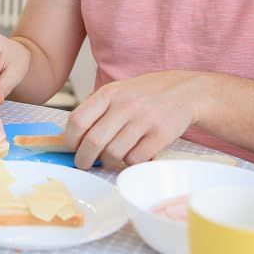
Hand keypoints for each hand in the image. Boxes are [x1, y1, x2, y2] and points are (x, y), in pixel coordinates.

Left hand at [63, 70, 205, 169]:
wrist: (184, 91)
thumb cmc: (145, 94)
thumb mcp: (117, 90)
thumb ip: (96, 107)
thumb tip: (71, 134)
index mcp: (109, 93)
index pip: (78, 120)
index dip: (70, 140)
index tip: (71, 148)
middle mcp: (125, 105)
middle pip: (93, 141)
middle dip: (84, 158)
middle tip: (84, 163)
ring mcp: (143, 120)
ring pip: (113, 153)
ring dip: (108, 162)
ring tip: (110, 158)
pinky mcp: (160, 135)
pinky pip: (135, 159)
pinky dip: (129, 162)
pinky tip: (131, 155)